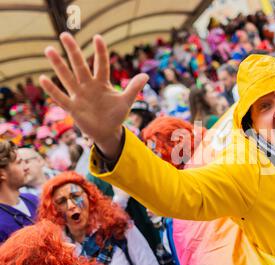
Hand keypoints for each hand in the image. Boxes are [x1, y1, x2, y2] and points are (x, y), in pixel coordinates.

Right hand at [39, 32, 148, 159]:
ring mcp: (79, 96)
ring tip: (49, 50)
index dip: (100, 52)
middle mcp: (88, 86)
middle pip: (80, 66)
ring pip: (67, 78)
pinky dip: (52, 89)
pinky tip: (43, 78)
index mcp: (102, 83)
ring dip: (58, 65)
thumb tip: (146, 75)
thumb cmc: (116, 115)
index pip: (101, 64)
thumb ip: (134, 88)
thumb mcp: (126, 101)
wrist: (108, 132)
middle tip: (65, 35)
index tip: (97, 37)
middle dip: (73, 51)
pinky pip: (61, 97)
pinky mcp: (73, 108)